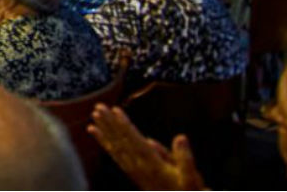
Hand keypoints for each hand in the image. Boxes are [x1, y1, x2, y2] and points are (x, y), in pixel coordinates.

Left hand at [88, 105, 204, 190]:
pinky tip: (97, 133)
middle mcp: (140, 168)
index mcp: (153, 166)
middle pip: (121, 142)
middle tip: (98, 107)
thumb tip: (180, 138)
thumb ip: (185, 159)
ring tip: (93, 116)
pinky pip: (115, 155)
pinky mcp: (132, 173)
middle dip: (110, 124)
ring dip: (104, 131)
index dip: (125, 126)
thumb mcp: (193, 180)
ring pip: (116, 147)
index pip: (136, 141)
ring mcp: (134, 171)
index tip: (115, 110)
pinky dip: (105, 143)